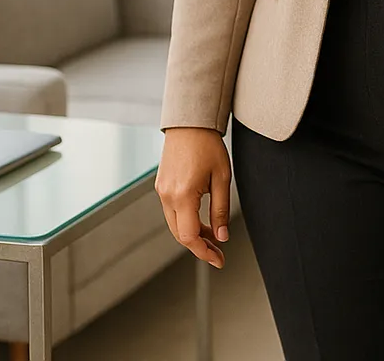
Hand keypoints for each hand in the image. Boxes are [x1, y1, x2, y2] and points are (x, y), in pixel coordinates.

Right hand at [156, 127, 231, 268]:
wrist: (189, 124)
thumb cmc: (208, 146)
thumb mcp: (222, 178)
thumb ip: (221, 210)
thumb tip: (222, 236)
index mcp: (183, 195)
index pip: (189, 236)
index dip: (204, 252)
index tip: (218, 260)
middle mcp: (167, 196)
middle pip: (180, 234)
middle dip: (199, 246)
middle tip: (219, 252)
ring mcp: (161, 191)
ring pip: (175, 225)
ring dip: (193, 234)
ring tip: (213, 236)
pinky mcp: (161, 186)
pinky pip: (172, 212)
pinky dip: (186, 221)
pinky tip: (201, 221)